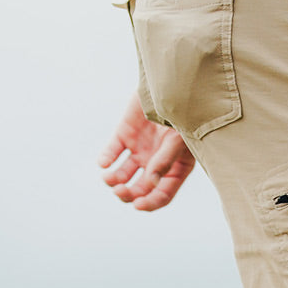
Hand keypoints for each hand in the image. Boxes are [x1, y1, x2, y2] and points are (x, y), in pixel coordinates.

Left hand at [99, 91, 195, 210]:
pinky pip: (111, 152)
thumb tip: (150, 183)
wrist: (171, 82)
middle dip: (128, 194)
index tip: (137, 204)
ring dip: (114, 180)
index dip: (150, 203)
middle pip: (139, 188)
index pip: (162, 195)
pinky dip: (105, 159)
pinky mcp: (124, 134)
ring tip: (108, 178)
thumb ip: (165, 161)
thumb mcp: (179, 138)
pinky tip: (104, 163)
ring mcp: (140, 149)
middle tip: (119, 191)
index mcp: (175, 167)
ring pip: (122, 174)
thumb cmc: (184, 113)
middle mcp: (156, 162)